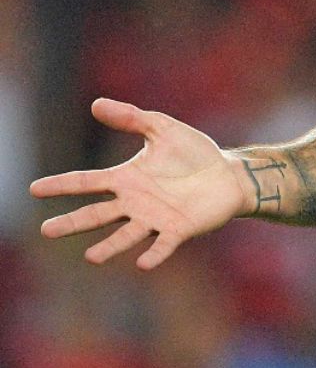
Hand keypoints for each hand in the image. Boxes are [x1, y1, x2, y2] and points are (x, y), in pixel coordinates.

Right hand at [31, 98, 250, 269]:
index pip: (86, 182)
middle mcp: (134, 203)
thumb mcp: (163, 129)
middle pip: (96, 215)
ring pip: (125, 235)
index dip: (61, 185)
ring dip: (109, 247)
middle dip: (72, 222)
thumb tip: (96, 104)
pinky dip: (153, 254)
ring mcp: (155, 218)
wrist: (229, 175)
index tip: (34, 188)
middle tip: (47, 230)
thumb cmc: (194, 154)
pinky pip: (163, 245)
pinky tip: (141, 263)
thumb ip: (132, 119)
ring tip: (91, 257)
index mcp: (125, 179)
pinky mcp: (179, 229)